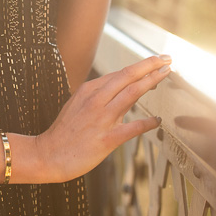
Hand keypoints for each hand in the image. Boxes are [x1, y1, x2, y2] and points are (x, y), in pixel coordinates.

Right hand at [36, 54, 170, 181]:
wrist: (48, 155)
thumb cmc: (63, 132)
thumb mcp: (77, 105)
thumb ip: (97, 96)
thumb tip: (119, 88)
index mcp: (88, 90)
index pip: (120, 74)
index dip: (141, 67)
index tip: (155, 63)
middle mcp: (96, 100)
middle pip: (128, 76)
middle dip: (150, 65)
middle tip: (167, 59)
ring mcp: (101, 119)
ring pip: (132, 93)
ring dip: (152, 82)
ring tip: (166, 75)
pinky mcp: (106, 139)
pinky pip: (133, 127)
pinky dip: (148, 123)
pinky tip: (157, 120)